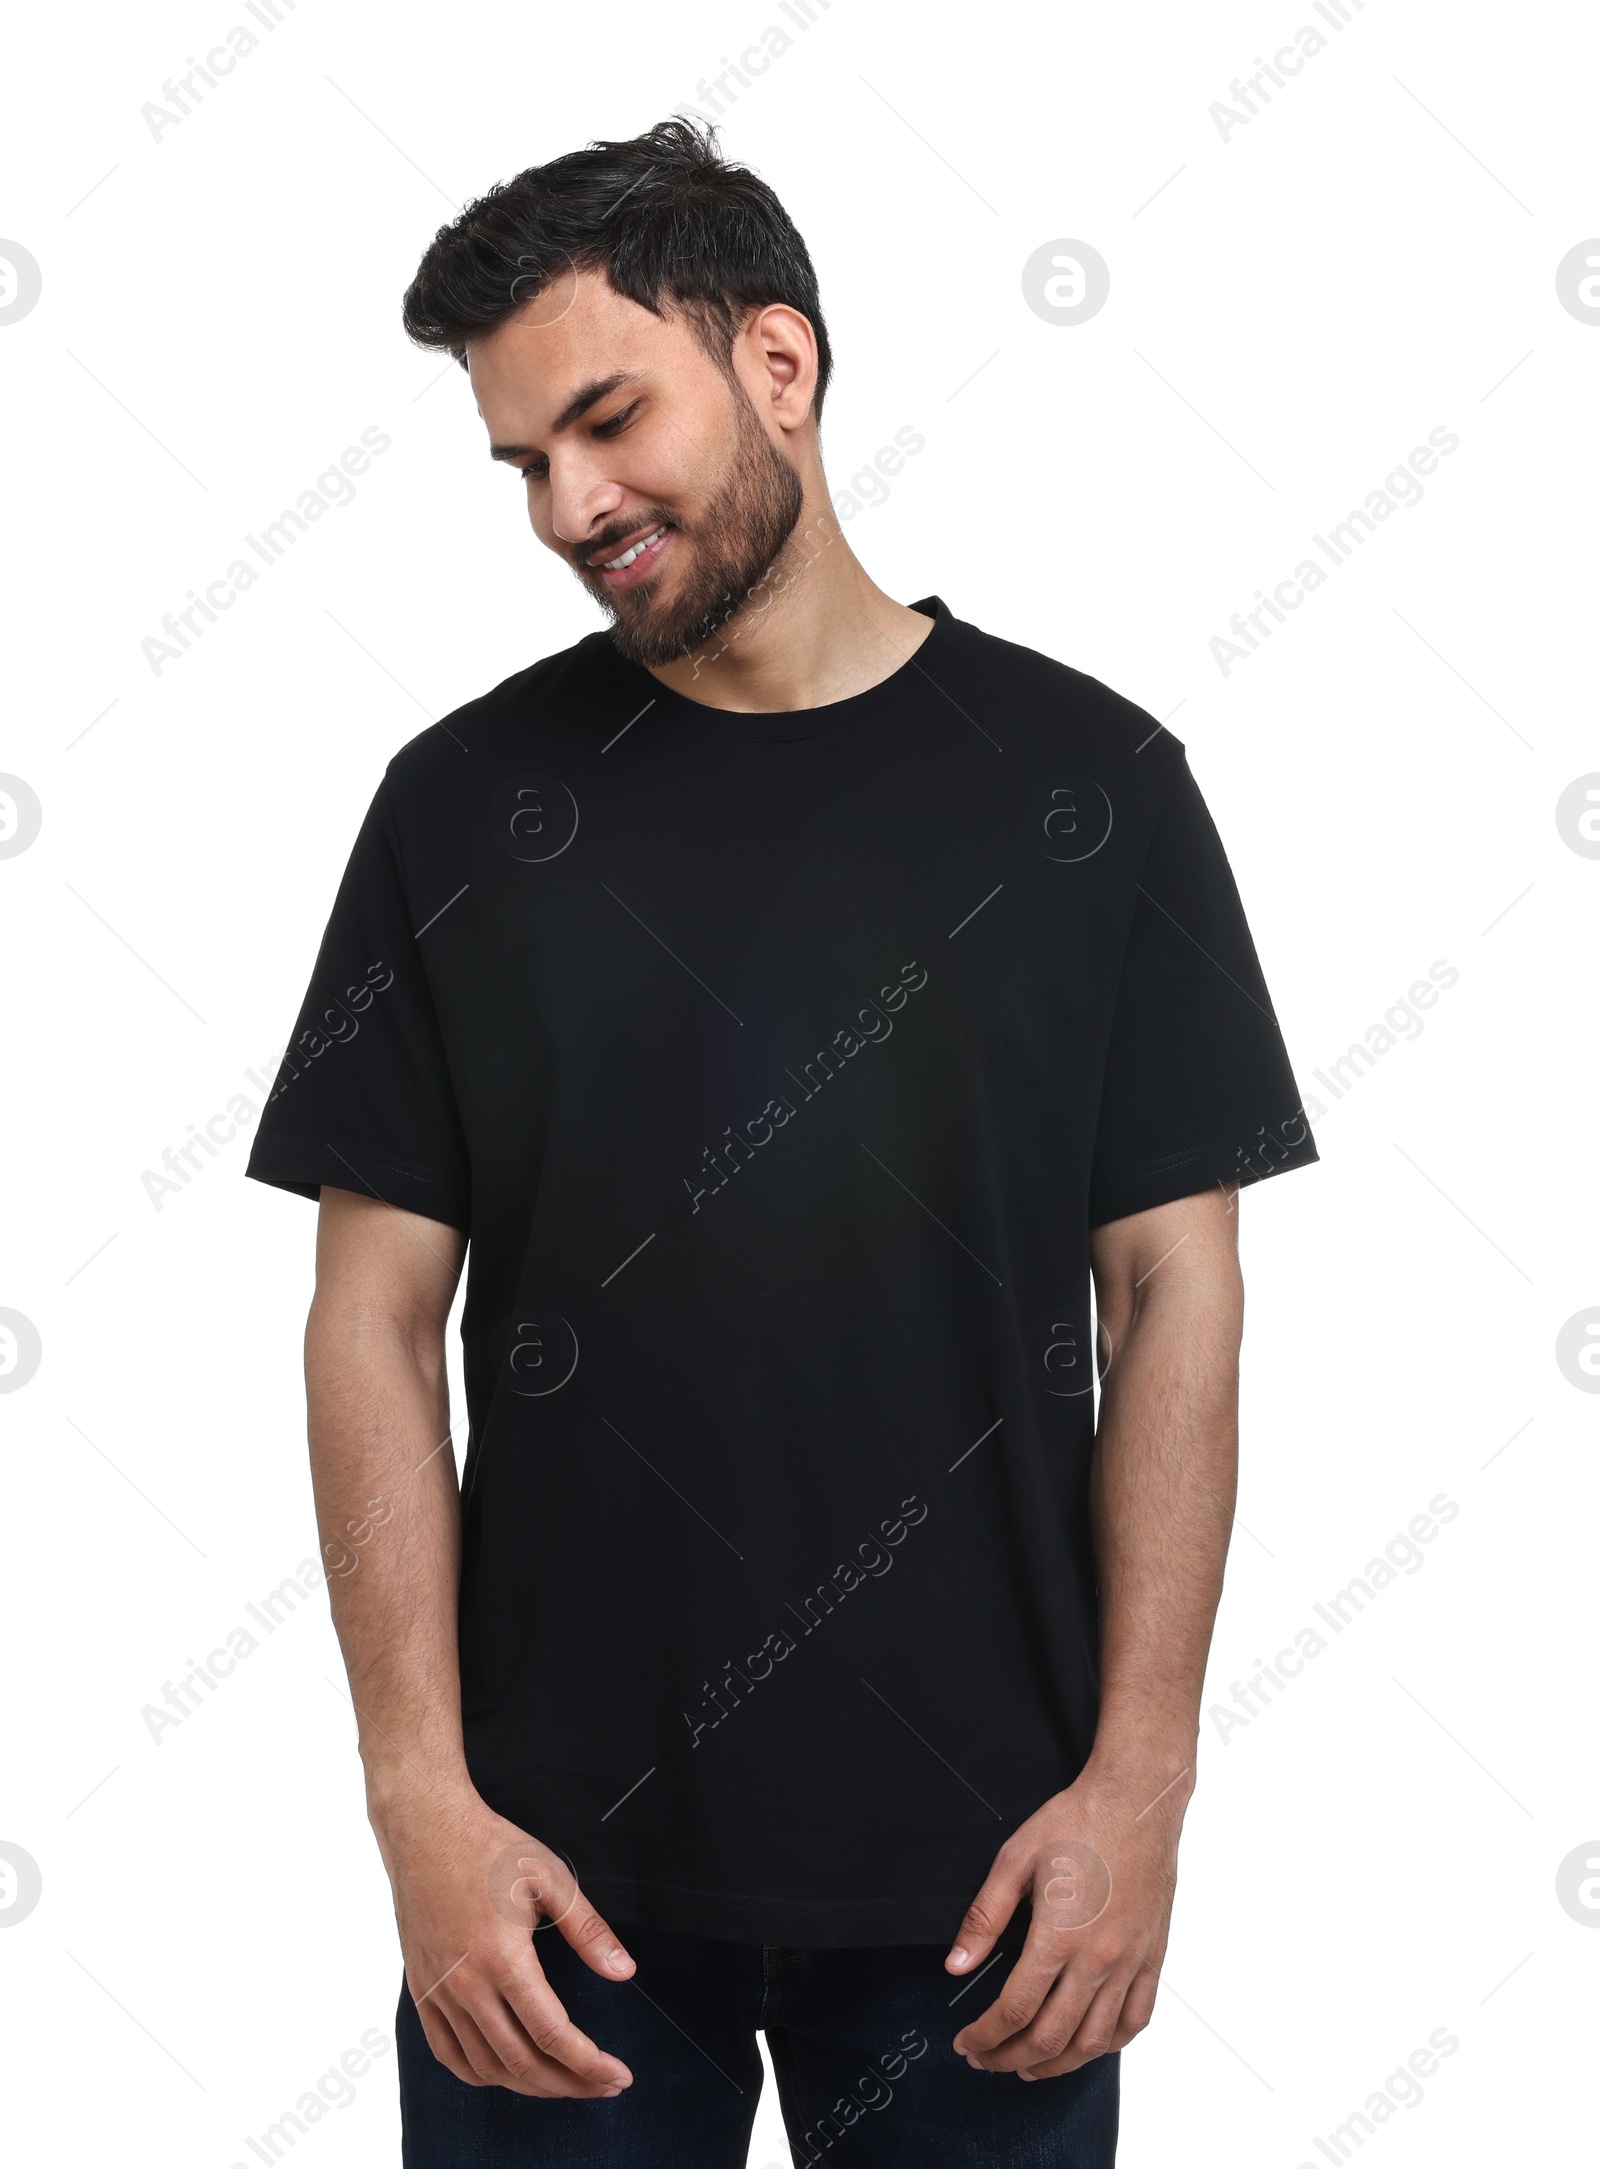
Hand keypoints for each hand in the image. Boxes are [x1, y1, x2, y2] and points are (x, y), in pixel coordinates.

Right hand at [372, 1785, 636, 2097]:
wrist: (425, 1828)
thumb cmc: (489, 1846)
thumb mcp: (550, 1876)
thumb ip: (588, 1930)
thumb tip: (624, 1973)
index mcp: (503, 1958)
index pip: (552, 2035)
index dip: (590, 2065)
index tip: (620, 2076)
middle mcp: (466, 1984)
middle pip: (522, 2062)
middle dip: (569, 2084)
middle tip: (604, 2087)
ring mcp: (438, 1991)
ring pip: (485, 2066)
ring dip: (529, 2086)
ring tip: (565, 2083)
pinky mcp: (422, 1988)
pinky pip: (447, 2053)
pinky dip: (480, 2075)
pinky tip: (506, 2073)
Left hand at [945, 1759, 1191, 2078]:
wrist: (1136, 1801)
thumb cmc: (1076, 1822)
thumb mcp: (1015, 1859)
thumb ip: (984, 1917)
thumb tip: (956, 1966)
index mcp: (1059, 1936)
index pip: (1015, 2010)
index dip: (984, 2036)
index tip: (965, 2043)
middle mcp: (1099, 1959)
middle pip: (1051, 2037)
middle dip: (1010, 2058)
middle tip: (986, 2061)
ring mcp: (1131, 1962)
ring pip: (1095, 2041)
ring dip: (1057, 2064)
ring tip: (1028, 2066)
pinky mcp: (1153, 1957)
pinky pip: (1135, 2019)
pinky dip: (1108, 2044)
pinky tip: (1086, 2045)